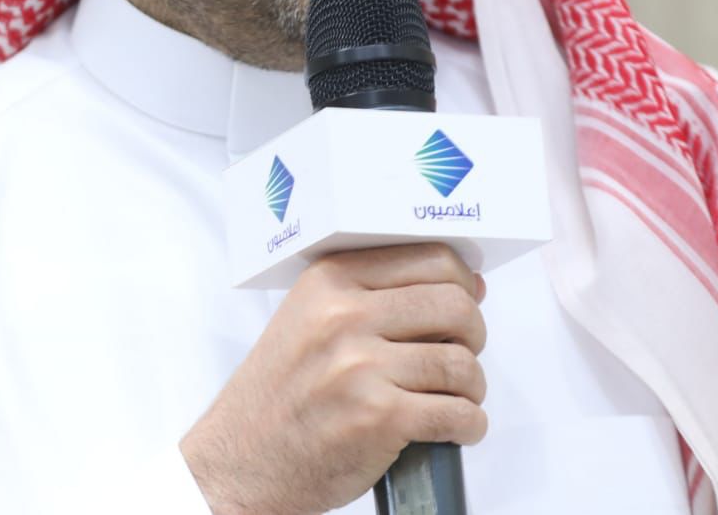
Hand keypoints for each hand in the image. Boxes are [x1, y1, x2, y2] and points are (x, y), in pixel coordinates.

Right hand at [179, 242, 486, 514]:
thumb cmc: (282, 392)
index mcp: (331, 280)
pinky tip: (456, 427)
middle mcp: (344, 316)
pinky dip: (469, 425)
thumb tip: (467, 284)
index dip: (461, 282)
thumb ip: (378, 295)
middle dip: (474, 334)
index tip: (465, 300)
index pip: (430, 258)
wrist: (243, 458)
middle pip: (455, 307)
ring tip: (456, 396)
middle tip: (462, 353)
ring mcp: (360, 367)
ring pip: (461, 364)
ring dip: (472, 386)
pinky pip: (457, 414)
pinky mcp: (378, 417)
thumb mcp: (312, 318)